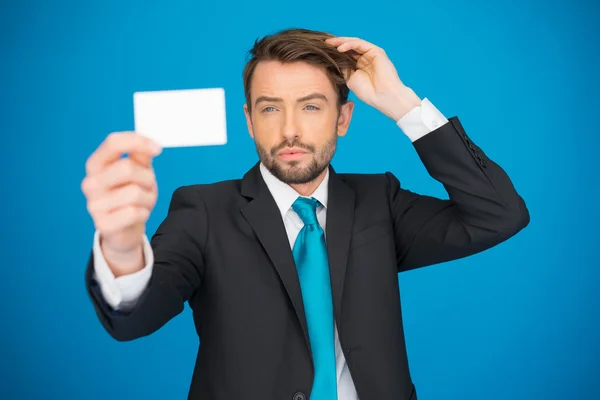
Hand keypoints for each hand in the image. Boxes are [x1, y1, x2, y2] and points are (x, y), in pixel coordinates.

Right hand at [81, 132, 161, 274]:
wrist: (125, 229)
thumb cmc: (131, 196)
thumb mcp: (138, 171)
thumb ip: (140, 155)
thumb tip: (149, 145)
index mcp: (96, 164)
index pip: (113, 142)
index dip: (138, 141)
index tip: (158, 149)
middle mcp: (90, 183)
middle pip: (126, 167)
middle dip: (147, 177)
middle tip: (148, 187)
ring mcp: (93, 205)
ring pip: (134, 192)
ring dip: (148, 198)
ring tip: (143, 202)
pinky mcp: (103, 224)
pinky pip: (134, 213)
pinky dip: (144, 213)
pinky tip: (138, 215)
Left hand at [325, 36, 421, 120]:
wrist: (382, 96)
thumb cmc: (368, 92)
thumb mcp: (350, 79)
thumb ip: (344, 69)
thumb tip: (333, 60)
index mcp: (360, 66)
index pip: (346, 55)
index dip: (335, 52)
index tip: (322, 52)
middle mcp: (366, 58)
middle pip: (349, 47)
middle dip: (336, 44)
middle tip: (324, 43)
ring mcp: (371, 54)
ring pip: (354, 43)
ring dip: (341, 42)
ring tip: (330, 44)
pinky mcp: (376, 51)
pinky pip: (360, 44)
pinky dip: (349, 45)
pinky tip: (340, 48)